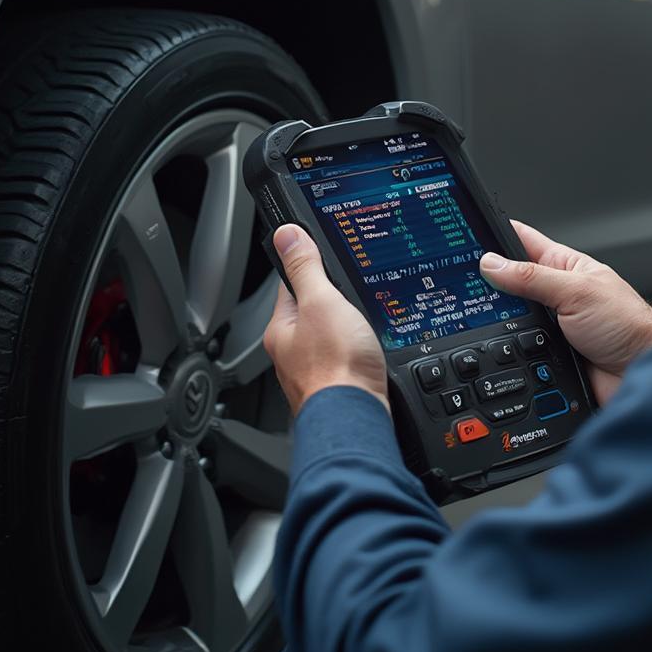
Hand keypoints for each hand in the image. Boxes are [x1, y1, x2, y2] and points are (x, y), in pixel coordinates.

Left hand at [263, 225, 388, 415]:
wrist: (356, 417)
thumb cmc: (335, 368)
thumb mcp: (322, 302)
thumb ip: (306, 268)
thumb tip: (287, 235)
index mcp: (281, 329)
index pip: (292, 285)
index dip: (311, 267)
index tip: (324, 256)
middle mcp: (293, 352)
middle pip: (313, 313)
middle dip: (333, 302)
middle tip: (353, 292)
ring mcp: (316, 371)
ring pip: (331, 338)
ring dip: (347, 329)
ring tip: (364, 322)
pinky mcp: (339, 386)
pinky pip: (347, 358)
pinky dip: (358, 351)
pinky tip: (370, 351)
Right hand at [480, 220, 651, 405]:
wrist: (642, 373)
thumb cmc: (628, 326)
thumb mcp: (576, 292)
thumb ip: (532, 278)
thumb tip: (491, 263)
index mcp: (564, 266)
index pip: (521, 241)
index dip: (495, 235)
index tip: (466, 233)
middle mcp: (554, 293)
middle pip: (508, 282)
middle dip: (487, 283)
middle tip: (462, 282)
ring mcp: (548, 324)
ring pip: (507, 318)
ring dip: (497, 320)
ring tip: (479, 315)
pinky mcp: (545, 354)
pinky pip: (515, 348)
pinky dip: (506, 349)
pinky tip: (497, 348)